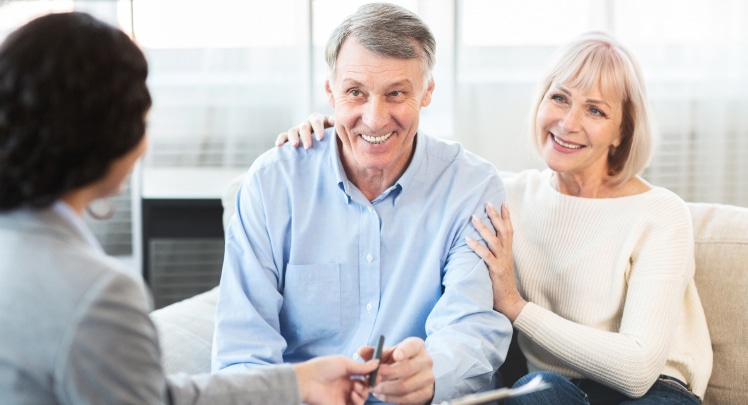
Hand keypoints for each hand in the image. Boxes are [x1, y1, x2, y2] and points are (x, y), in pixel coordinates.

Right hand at [275, 113, 333, 148]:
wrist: (328, 145)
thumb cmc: (334, 139)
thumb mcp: (338, 131)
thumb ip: (337, 126)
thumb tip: (336, 122)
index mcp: (319, 120)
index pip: (317, 121)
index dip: (318, 128)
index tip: (320, 138)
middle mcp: (307, 123)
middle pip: (304, 126)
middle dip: (306, 136)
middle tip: (308, 147)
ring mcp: (298, 130)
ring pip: (293, 130)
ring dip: (294, 138)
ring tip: (295, 146)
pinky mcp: (290, 137)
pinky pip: (283, 136)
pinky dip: (281, 139)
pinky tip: (279, 146)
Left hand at [294, 355, 377, 404]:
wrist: (307, 380)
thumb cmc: (323, 368)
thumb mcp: (344, 363)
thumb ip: (361, 367)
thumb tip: (377, 363)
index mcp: (346, 375)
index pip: (363, 378)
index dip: (370, 378)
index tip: (376, 376)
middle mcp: (345, 387)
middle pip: (363, 390)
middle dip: (366, 387)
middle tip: (361, 384)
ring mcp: (342, 397)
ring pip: (360, 400)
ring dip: (362, 395)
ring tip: (354, 390)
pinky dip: (357, 403)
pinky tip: (353, 396)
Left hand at [359, 337, 433, 404]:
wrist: (416, 374)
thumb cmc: (398, 360)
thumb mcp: (388, 353)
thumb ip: (375, 352)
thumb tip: (361, 351)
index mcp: (417, 346)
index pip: (412, 346)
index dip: (404, 351)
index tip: (394, 356)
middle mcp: (425, 361)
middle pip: (407, 368)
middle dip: (388, 374)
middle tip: (374, 377)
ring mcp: (428, 378)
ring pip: (405, 386)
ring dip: (386, 389)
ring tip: (374, 388)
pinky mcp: (426, 393)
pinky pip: (406, 399)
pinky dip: (390, 398)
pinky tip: (382, 395)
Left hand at [466, 203, 525, 321]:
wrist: (510, 302)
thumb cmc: (502, 285)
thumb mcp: (501, 266)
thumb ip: (495, 255)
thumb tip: (485, 245)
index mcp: (508, 253)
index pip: (509, 231)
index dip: (506, 217)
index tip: (503, 203)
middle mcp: (506, 254)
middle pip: (503, 230)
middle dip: (495, 216)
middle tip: (487, 202)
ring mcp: (502, 261)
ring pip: (494, 240)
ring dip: (484, 228)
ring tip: (473, 217)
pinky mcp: (495, 270)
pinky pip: (485, 255)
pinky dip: (476, 246)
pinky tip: (467, 239)